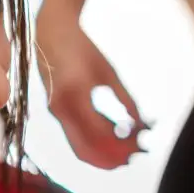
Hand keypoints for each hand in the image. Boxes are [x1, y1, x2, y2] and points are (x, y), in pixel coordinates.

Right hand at [35, 8, 143, 168]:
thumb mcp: (108, 71)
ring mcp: (56, 113)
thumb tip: (142, 125)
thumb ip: (125, 99)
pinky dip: (93, 146)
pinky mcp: (56, 114)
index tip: (142, 143)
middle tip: (134, 156)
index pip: (101, 132)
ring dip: (102, 156)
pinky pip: (75, 139)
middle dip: (112, 158)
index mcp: (76, 93)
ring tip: (125, 154)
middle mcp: (61, 108)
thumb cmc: (82, 48)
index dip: (122, 143)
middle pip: (87, 149)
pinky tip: (111, 142)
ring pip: (79, 148)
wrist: (51, 34)